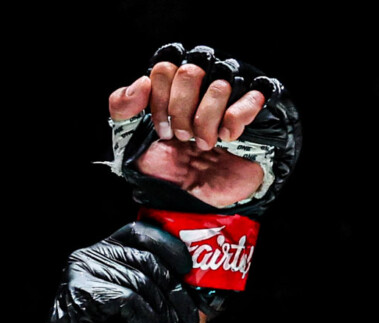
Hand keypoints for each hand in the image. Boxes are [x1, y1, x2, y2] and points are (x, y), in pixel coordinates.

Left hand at [107, 45, 299, 214]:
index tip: (161, 130)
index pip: (164, 68)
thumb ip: (122, 109)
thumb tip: (140, 83)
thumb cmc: (169, 166)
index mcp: (173, 83)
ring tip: (204, 144)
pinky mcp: (256, 106)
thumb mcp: (131, 142)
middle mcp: (203, 80)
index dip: (159, 102)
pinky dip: (234, 122)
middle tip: (182, 138)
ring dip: (205, 122)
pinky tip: (228, 138)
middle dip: (180, 112)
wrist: (201, 198)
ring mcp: (231, 91)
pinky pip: (251, 97)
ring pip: (219, 85)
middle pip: (190, 72)